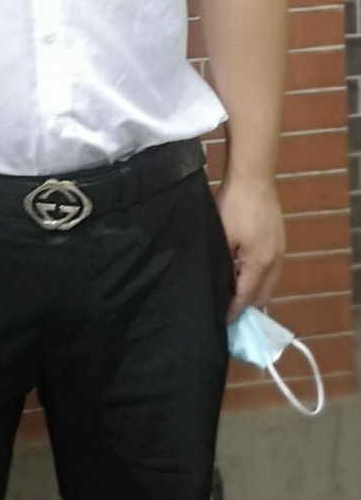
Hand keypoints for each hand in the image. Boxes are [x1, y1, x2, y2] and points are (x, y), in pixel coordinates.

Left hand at [216, 176, 284, 322]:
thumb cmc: (233, 205)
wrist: (253, 176)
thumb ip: (223, 265)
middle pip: (263, 296)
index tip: (221, 323)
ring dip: (254, 292)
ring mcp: (280, 250)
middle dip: (246, 306)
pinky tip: (244, 273)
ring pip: (269, 283)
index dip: (234, 311)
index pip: (246, 298)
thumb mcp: (222, 236)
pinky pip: (272, 270)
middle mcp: (275, 262)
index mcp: (260, 263)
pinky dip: (259, 278)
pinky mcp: (279, 240)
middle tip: (226, 310)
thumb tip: (220, 287)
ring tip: (233, 295)